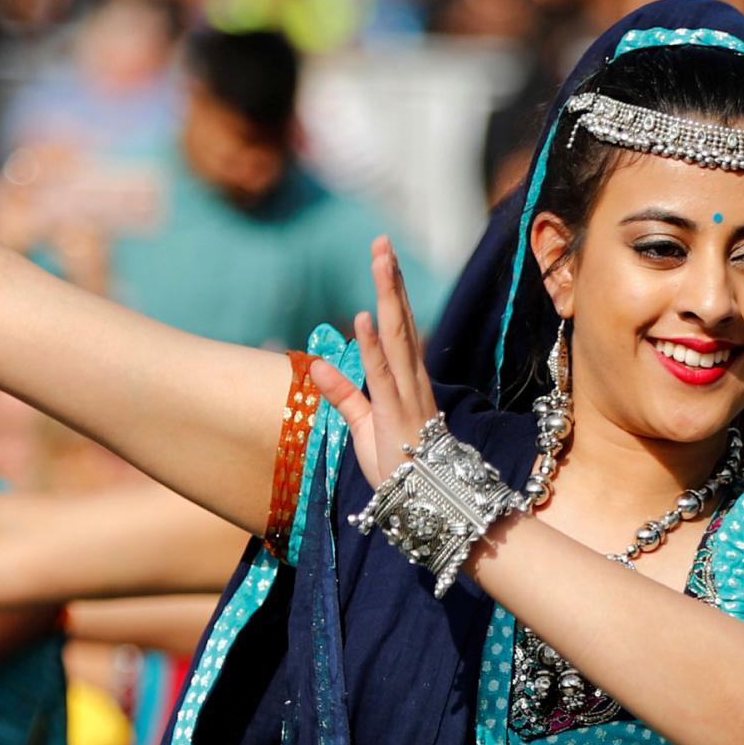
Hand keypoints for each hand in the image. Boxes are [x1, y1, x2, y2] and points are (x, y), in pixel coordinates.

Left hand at [312, 237, 439, 489]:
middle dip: (391, 280)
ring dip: (388, 296)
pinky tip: (366, 317)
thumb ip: (343, 395)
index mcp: (407, 381)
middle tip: (382, 241)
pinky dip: (373, 346)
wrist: (427, 503)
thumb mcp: (363, 427)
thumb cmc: (399, 468)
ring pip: (397, 336)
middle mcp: (411, 381)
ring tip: (380, 259)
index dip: (392, 290)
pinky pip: (383, 375)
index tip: (384, 256)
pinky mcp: (397, 414)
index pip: (399, 327)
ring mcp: (408, 395)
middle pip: (400, 320)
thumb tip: (316, 364)